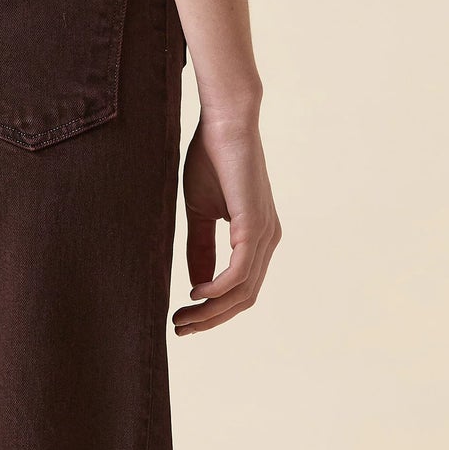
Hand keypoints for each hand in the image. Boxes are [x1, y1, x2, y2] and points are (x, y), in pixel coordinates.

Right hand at [172, 109, 280, 335]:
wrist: (223, 121)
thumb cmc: (212, 159)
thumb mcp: (200, 211)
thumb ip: (200, 247)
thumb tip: (196, 286)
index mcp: (258, 236)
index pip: (241, 288)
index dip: (214, 310)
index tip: (183, 318)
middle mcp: (268, 239)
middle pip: (244, 298)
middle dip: (211, 319)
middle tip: (180, 328)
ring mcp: (265, 234)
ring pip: (242, 291)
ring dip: (212, 311)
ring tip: (183, 317)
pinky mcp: (255, 225)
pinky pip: (239, 272)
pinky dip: (218, 289)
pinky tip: (197, 293)